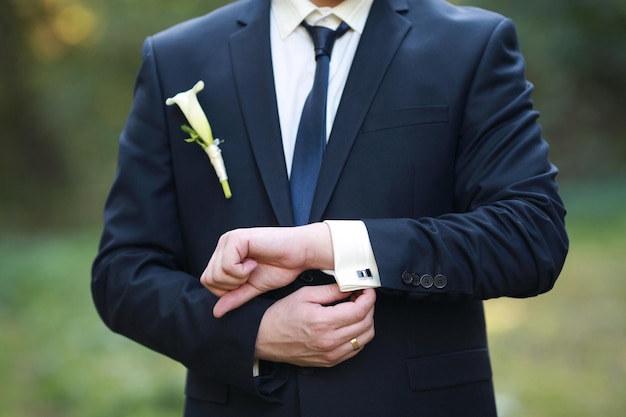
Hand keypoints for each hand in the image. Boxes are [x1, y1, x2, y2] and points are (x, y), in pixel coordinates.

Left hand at [201, 223, 333, 316]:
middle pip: (209, 278)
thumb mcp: (254, 288)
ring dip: (237, 278)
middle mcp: (224, 245)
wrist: (301, 253)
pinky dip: (242, 271)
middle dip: (231, 286)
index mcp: (225, 254)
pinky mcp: (237, 238)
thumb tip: (216, 312)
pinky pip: (227, 266)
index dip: (226, 290)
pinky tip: (254, 263)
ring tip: (253, 268)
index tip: (247, 281)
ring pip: (216, 273)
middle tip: (250, 276)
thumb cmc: (282, 266)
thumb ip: (235, 297)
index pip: (208, 281)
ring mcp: (229, 240)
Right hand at [255, 284, 375, 367]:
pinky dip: (359, 336)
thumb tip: (350, 286)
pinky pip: (355, 350)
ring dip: (366, 321)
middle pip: (366, 323)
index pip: (360, 310)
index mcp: (323, 322)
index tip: (367, 289)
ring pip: (365, 338)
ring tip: (357, 310)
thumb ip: (330, 290)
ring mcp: (331, 354)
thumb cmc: (280, 317)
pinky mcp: (329, 361)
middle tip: (361, 296)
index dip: (368, 297)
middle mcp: (329, 341)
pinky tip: (350, 325)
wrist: (264, 338)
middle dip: (369, 306)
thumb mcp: (304, 295)